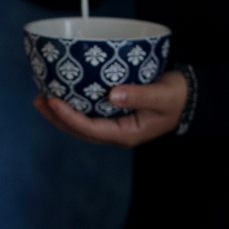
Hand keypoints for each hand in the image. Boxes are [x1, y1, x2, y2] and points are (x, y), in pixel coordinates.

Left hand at [34, 69, 187, 146]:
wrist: (189, 98)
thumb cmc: (177, 96)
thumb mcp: (162, 95)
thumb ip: (139, 95)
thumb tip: (113, 94)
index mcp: (127, 133)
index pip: (91, 129)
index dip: (70, 117)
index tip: (53, 101)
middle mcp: (118, 134)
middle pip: (81, 131)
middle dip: (58, 118)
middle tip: (39, 100)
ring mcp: (116, 127)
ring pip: (82, 126)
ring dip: (62, 115)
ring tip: (42, 99)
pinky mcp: (115, 116)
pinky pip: (89, 116)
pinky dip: (74, 108)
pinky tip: (63, 96)